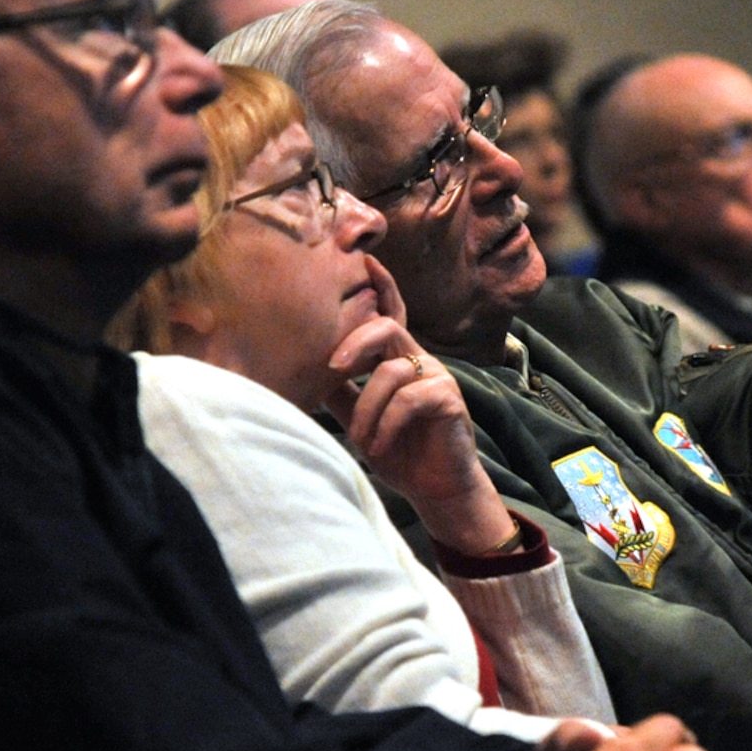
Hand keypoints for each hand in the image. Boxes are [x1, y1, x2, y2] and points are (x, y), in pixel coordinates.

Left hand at [323, 258, 518, 555]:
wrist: (438, 490)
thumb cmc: (400, 453)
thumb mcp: (361, 420)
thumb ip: (341, 393)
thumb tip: (302, 374)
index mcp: (397, 360)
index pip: (390, 315)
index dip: (381, 287)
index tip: (364, 260)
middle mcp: (418, 361)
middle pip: (388, 327)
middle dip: (356, 342)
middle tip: (332, 368)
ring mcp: (436, 378)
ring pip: (392, 371)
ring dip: (368, 409)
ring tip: (362, 441)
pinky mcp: (449, 400)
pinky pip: (411, 398)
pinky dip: (388, 423)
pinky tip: (379, 446)